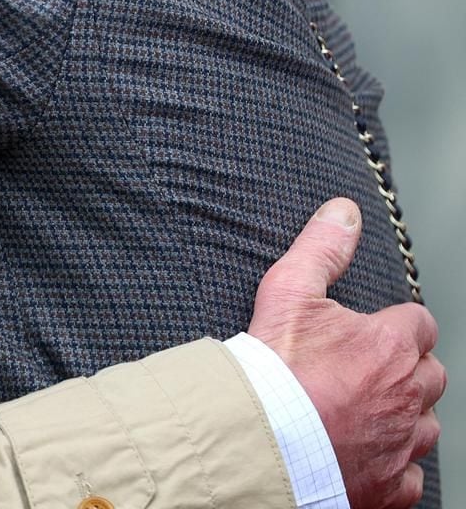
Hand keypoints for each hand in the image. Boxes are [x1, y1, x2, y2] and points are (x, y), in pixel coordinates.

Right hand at [249, 198, 444, 508]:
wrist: (262, 437)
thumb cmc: (275, 366)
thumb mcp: (290, 291)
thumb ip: (322, 249)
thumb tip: (343, 212)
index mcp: (390, 345)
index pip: (419, 323)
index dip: (396, 323)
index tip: (371, 328)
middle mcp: (407, 394)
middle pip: (431, 374)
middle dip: (407, 369)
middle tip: (366, 367)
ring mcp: (401, 442)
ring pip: (426, 425)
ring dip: (405, 415)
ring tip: (367, 407)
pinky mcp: (389, 484)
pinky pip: (411, 475)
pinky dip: (394, 463)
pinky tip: (367, 450)